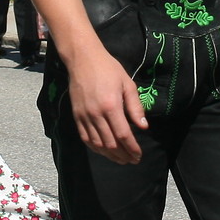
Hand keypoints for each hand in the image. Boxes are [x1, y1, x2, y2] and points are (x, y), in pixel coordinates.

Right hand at [66, 47, 147, 163]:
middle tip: (132, 160)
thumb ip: (135, 107)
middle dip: (123, 155)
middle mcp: (96, 114)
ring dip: (110, 155)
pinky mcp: (76, 116)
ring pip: (97, 144)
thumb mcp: (127, 84)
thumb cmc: (108, 69)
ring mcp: (84, 116)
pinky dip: (95, 148)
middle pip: (110, 143)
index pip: (123, 135)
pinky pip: (85, 138)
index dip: (132, 148)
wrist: (83, 59)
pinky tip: (104, 151)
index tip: (139, 155)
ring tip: (121, 159)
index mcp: (111, 105)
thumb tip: (143, 127)